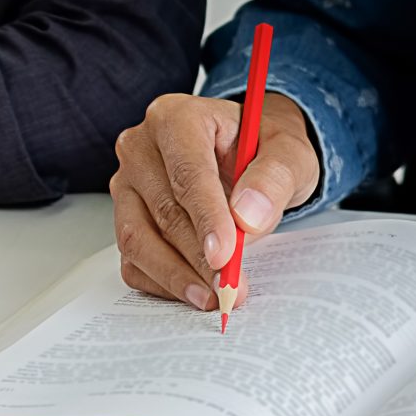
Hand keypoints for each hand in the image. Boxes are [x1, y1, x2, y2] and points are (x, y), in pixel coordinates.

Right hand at [110, 92, 317, 309]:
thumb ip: (275, 176)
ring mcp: (127, 187)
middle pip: (162, 211)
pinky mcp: (126, 219)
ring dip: (176, 276)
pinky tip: (194, 293)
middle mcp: (140, 148)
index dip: (206, 218)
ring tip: (212, 298)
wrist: (249, 157)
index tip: (225, 256)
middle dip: (197, 257)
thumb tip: (248, 215)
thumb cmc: (263, 149)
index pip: (186, 172)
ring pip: (138, 239)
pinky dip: (163, 283)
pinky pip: (133, 260)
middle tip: (229, 288)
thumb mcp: (289, 152)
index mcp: (176, 118)